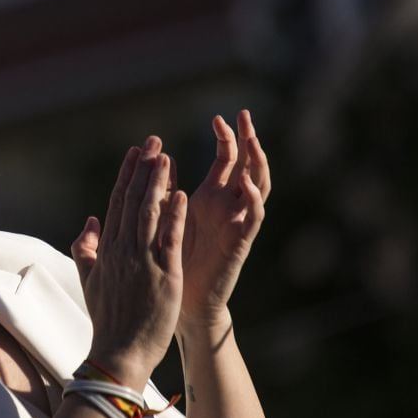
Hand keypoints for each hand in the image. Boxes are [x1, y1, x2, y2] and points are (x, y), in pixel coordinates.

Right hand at [70, 136, 187, 388]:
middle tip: (153, 142)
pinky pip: (168, 239)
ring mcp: (142, 262)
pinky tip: (181, 193)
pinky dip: (174, 216)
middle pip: (131, 201)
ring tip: (166, 156)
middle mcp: (121, 251)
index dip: (126, 176)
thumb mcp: (89, 280)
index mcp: (106, 250)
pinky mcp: (163, 275)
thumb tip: (90, 220)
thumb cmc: (107, 320)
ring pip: (148, 213)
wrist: (119, 352)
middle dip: (143, 169)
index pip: (116, 204)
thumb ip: (85, 248)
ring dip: (157, 183)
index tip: (135, 153)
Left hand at [181, 110, 270, 331]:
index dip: (226, 137)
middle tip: (244, 115)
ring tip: (252, 141)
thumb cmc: (174, 260)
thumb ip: (166, 190)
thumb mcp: (168, 216)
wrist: (181, 302)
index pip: (227, 159)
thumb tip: (160, 159)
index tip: (219, 116)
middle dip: (248, 140)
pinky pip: (253, 218)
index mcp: (212, 197)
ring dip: (256, 163)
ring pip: (258, 186)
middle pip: (247, 165)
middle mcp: (229, 206)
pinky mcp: (240, 242)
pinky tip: (247, 183)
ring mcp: (237, 222)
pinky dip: (253, 199)